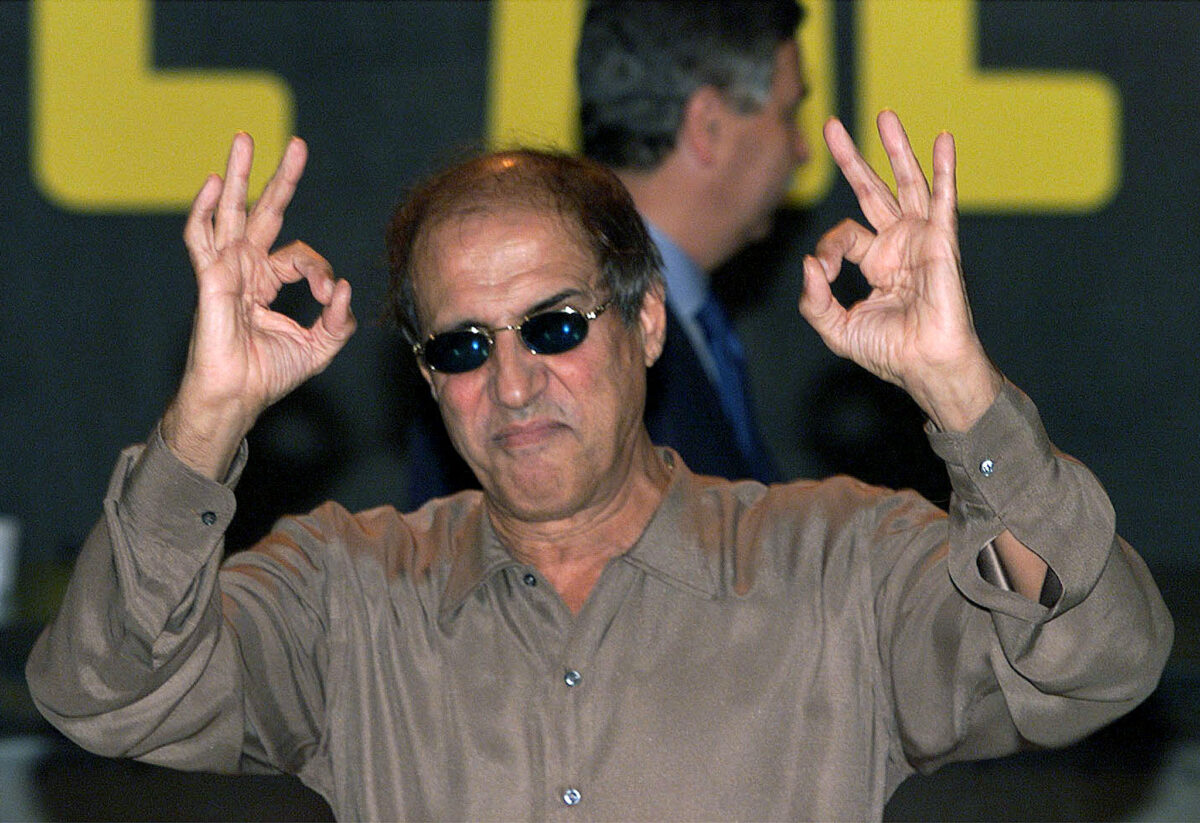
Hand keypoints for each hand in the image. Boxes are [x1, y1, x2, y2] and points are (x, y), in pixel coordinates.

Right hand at [162, 133, 355, 477]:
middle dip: (280, 178)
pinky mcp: (210, 279)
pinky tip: (215, 183)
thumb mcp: (319, 346)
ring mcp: (225, 270)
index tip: (329, 296)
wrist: (238, 396)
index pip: (300, 256)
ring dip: (239, 174)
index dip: (320, 272)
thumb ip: (339, 320)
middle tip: (296, 145)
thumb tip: (345, 289)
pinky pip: (201, 237)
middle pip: (263, 212)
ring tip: (245, 140)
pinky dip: (206, 209)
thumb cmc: (269, 374)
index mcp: (266, 281)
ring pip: (231, 212)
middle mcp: (245, 269)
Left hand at [798, 110, 1001, 430]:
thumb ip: (814, 299)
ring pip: (905, 184)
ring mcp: (920, 239)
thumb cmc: (888, 352)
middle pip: (872, 190)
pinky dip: (943, 169)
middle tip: (832, 126)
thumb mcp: (835, 327)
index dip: (827, 248)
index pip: (843, 234)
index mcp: (875, 262)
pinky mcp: (941, 241)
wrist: (924, 365)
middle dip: (853, 158)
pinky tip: (942, 140)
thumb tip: (808, 264)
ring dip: (896, 149)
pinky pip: (942, 198)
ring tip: (884, 115)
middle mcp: (898, 244)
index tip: (824, 270)